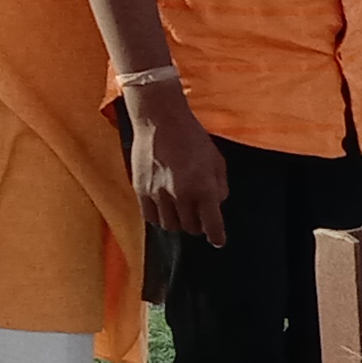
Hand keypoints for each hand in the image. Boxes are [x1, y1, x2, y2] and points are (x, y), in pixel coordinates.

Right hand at [126, 79, 230, 247]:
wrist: (160, 121)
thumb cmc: (192, 138)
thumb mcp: (217, 160)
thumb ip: (220, 187)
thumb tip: (217, 206)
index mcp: (203, 187)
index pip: (212, 224)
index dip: (216, 237)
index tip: (218, 241)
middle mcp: (181, 194)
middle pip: (191, 227)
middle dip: (198, 225)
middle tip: (199, 215)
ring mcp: (159, 194)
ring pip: (170, 225)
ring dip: (179, 222)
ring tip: (181, 210)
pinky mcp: (141, 190)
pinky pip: (151, 217)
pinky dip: (160, 218)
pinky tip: (165, 208)